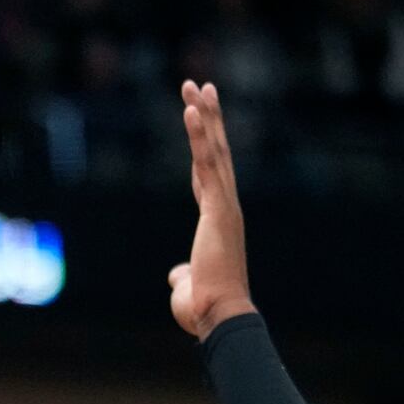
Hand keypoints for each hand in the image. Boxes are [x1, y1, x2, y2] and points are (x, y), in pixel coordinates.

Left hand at [167, 81, 256, 337]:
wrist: (220, 317)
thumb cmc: (206, 308)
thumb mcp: (188, 285)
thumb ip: (183, 275)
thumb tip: (177, 275)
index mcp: (217, 220)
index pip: (207, 173)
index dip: (202, 144)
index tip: (197, 118)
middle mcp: (225, 206)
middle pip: (216, 152)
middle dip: (208, 117)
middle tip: (200, 85)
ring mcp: (225, 205)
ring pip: (214, 150)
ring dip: (205, 116)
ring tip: (196, 86)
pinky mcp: (220, 208)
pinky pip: (208, 165)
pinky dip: (200, 137)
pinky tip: (192, 111)